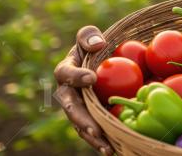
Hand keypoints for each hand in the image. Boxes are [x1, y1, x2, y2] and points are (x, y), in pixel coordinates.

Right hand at [53, 26, 112, 154]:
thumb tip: (98, 44)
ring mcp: (78, 108)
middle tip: (95, 129)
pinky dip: (103, 141)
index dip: (76, 76)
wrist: (100, 63)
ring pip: (81, 125)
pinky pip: (95, 131)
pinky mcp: (90, 117)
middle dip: (82, 120)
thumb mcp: (90, 37)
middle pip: (71, 108)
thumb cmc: (94, 47)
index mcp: (66, 71)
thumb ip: (88, 36)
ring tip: (107, 147)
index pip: (65, 73)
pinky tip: (115, 150)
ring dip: (93, 137)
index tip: (91, 78)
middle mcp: (68, 93)